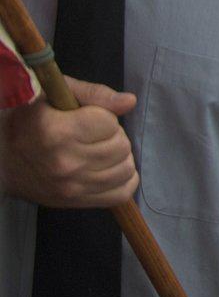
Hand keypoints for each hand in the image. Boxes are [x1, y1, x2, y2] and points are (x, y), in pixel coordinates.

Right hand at [0, 77, 137, 207]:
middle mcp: (64, 163)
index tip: (86, 117)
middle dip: (112, 135)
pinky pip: (121, 193)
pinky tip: (108, 168)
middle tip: (92, 135)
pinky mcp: (73, 202)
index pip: (110, 122)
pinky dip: (123, 179)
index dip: (103, 115)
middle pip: (121, 146)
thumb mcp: (54, 95)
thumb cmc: (28, 120)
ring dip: (119, 157)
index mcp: (57, 132)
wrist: (1, 159)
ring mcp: (70, 186)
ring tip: (98, 150)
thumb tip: (129, 102)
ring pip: (126, 168)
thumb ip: (95, 94)